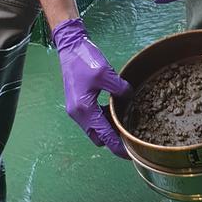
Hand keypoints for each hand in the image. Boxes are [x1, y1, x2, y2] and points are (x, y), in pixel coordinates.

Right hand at [52, 18, 131, 158]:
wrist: (70, 47)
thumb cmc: (85, 60)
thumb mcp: (106, 74)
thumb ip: (120, 90)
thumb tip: (130, 98)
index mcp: (84, 110)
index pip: (104, 136)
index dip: (118, 147)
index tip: (130, 154)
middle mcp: (78, 114)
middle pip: (98, 137)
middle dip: (113, 139)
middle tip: (131, 135)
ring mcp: (76, 109)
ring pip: (95, 128)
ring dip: (108, 128)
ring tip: (126, 122)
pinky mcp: (77, 102)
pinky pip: (92, 118)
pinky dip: (103, 118)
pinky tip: (115, 109)